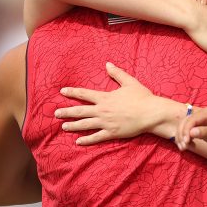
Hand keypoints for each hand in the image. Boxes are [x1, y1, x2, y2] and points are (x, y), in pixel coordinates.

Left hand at [57, 63, 174, 142]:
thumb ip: (117, 73)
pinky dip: (86, 140)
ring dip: (73, 125)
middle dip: (67, 112)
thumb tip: (108, 64)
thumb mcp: (129, 82)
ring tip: (63, 127)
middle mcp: (102, 110)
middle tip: (56, 113)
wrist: (151, 113)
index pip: (84, 94)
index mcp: (105, 97)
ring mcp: (106, 122)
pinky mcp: (112, 133)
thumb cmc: (142, 97)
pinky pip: (96, 137)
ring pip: (85, 124)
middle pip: (80, 111)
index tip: (62, 91)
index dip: (72, 92)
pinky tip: (78, 141)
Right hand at [175, 106, 206, 151]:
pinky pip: (189, 132)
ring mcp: (201, 122)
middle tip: (183, 147)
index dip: (186, 130)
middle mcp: (202, 115)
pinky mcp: (202, 130)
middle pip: (185, 122)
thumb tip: (191, 133)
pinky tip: (188, 146)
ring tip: (183, 148)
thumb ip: (205, 132)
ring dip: (182, 136)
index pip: (191, 120)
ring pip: (185, 127)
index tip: (186, 142)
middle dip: (182, 134)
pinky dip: (186, 139)